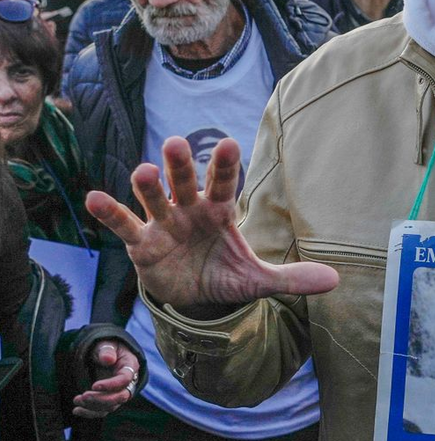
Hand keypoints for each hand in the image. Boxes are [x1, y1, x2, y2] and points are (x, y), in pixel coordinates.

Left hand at [73, 339, 139, 418]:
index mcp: (130, 366)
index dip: (111, 385)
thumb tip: (108, 359)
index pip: (125, 379)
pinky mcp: (109, 400)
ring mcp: (119, 392)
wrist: (104, 354)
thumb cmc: (106, 348)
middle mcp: (128, 382)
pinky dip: (90, 413)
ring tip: (76, 400)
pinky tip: (76, 410)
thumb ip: (107, 351)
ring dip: (93, 406)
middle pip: (121, 396)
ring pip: (111, 406)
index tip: (94, 385)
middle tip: (83, 396)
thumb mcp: (106, 345)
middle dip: (101, 399)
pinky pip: (103, 411)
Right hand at [85, 136, 338, 317]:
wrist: (194, 297)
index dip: (226, 165)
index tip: (230, 143)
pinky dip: (109, 211)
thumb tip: (335, 281)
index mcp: (220, 210)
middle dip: (181, 164)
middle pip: (185, 181)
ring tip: (142, 172)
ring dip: (147, 185)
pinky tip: (93, 198)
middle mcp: (190, 209)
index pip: (224, 183)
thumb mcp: (257, 280)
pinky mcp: (141, 243)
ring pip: (154, 198)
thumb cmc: (225, 275)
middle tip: (177, 143)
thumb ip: (292, 278)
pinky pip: (123, 224)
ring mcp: (164, 223)